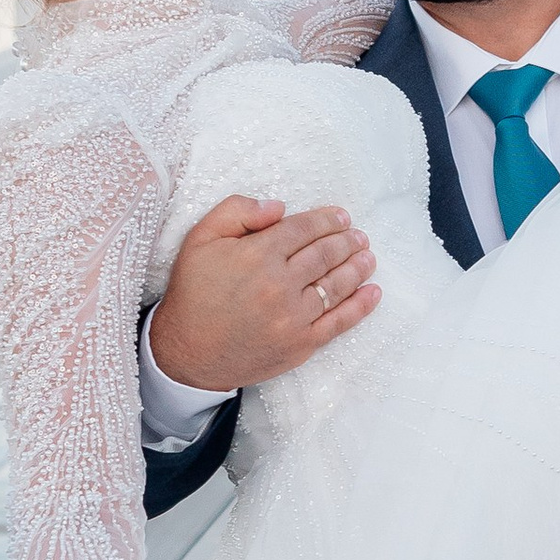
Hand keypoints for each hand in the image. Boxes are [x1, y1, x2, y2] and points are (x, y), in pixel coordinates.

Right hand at [149, 196, 379, 389]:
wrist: (186, 353)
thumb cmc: (193, 293)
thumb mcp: (201, 238)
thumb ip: (237, 211)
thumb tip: (280, 207)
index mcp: (258, 255)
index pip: (304, 229)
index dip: (327, 220)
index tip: (341, 216)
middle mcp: (280, 285)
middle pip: (325, 254)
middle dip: (346, 241)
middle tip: (358, 235)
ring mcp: (293, 317)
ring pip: (336, 285)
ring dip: (357, 267)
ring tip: (367, 256)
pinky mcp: (300, 344)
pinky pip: (339, 322)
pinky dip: (360, 306)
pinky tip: (372, 293)